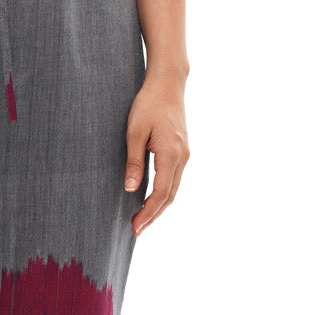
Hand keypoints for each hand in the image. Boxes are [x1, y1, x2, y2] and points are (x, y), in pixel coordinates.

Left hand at [123, 70, 189, 236]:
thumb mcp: (134, 132)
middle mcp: (182, 157)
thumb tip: (130, 190)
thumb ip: (133, 163)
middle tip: (136, 231)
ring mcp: (184, 154)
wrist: (168, 83)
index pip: (161, 193)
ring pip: (174, 190)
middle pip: (170, 196)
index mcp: (171, 153)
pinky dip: (164, 195)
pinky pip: (174, 180)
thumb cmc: (148, 104)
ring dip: (159, 207)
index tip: (135, 227)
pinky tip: (151, 201)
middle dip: (153, 216)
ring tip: (142, 221)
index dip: (148, 213)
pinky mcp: (182, 151)